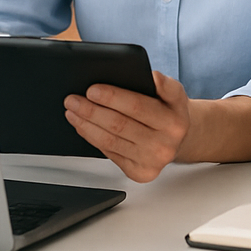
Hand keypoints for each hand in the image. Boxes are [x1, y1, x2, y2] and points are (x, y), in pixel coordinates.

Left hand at [65, 71, 190, 181]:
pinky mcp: (138, 173)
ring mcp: (151, 162)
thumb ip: (166, 84)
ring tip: (73, 111)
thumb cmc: (170, 114)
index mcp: (174, 122)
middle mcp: (164, 145)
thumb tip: (153, 77)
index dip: (112, 98)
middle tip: (73, 100)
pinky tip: (83, 127)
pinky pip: (109, 153)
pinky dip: (92, 138)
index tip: (92, 90)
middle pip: (119, 125)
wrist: (178, 141)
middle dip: (91, 111)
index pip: (137, 107)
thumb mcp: (175, 94)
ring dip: (86, 125)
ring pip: (110, 141)